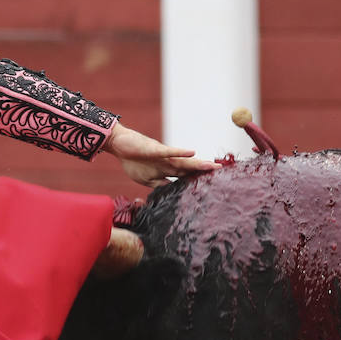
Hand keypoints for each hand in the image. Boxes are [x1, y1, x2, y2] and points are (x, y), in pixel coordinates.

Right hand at [103, 123, 217, 188]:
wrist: (119, 145)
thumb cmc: (132, 160)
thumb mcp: (146, 179)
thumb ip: (159, 185)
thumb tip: (170, 194)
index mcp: (166, 170)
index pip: (186, 176)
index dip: (198, 179)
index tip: (213, 184)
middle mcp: (168, 163)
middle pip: (189, 169)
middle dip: (204, 171)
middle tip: (221, 172)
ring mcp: (162, 157)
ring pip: (183, 161)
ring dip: (198, 164)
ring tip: (213, 166)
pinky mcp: (154, 150)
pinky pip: (169, 152)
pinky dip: (180, 152)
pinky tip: (192, 153)